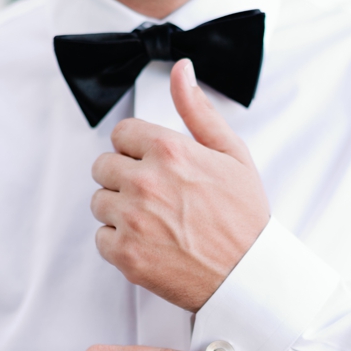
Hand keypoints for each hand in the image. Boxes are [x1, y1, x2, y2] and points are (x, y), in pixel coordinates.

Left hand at [90, 56, 270, 310]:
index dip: (138, 152)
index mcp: (169, 150)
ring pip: (100, 202)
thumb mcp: (233, 156)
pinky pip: (101, 239)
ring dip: (120, 212)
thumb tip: (181, 69)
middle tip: (157, 201)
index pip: (122, 135)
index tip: (156, 170)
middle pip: (104, 166)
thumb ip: (198, 111)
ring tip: (156, 225)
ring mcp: (133, 219)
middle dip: (125, 180)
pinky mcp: (126, 255)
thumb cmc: (246, 221)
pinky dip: (120, 245)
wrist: (251, 280)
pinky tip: (151, 246)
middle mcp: (145, 181)